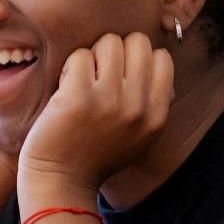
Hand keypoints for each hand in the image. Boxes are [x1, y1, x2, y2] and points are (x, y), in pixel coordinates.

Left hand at [18, 32, 174, 196]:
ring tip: (83, 81)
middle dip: (116, 52)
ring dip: (92, 56)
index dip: (138, 59)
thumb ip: (153, 102)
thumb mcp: (140, 136)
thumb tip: (157, 60)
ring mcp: (109, 100)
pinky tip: (66, 89)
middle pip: (137, 42)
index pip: (161, 58)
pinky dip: (70, 68)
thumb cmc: (96, 155)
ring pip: (109, 42)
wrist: (61, 182)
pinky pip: (80, 55)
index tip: (121, 77)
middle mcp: (138, 107)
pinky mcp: (78, 96)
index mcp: (156, 116)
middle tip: (100, 75)